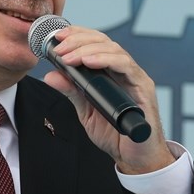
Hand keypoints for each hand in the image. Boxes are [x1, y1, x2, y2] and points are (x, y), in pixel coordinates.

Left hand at [42, 26, 175, 173]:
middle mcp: (124, 71)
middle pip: (103, 42)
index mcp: (111, 73)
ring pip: (114, 49)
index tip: (56, 36)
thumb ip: (72, 92)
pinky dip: (106, 60)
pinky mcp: (143, 88)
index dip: (77, 35)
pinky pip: (126, 66)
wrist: (134, 157)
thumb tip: (51, 75)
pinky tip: (89, 62)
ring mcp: (135, 78)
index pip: (95, 44)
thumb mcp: (86, 111)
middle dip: (79, 40)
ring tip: (69, 56)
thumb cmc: (115, 134)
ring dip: (88, 49)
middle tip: (59, 47)